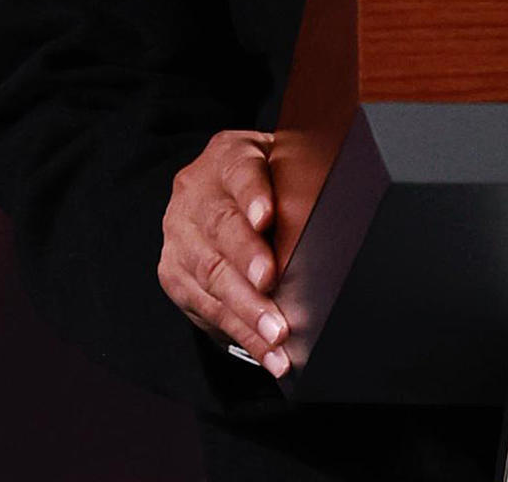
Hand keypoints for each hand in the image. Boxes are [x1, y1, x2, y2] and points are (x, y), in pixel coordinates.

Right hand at [158, 129, 288, 376]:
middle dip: (248, 268)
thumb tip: (334, 210)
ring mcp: (179, 235)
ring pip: (210, 276)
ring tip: (276, 340)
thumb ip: (295, 179)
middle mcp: (196, 194)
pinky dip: (238, 333)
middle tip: (275, 296)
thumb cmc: (262, 178)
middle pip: (222, 231)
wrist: (210, 186)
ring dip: (246, 314)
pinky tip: (265, 351)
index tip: (267, 219)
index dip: (253, 196)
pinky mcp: (172, 272)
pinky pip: (204, 306)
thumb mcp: (278, 162)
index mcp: (227, 156)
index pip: (241, 172)